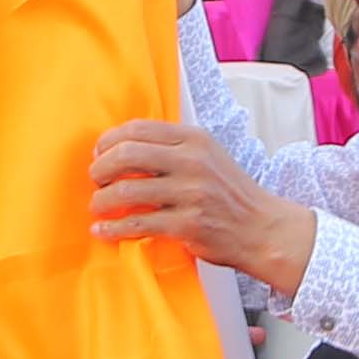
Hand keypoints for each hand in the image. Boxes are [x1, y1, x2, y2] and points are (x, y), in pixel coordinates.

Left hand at [87, 121, 313, 290]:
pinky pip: (137, 224)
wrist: (262, 229)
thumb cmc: (229, 194)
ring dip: (102, 200)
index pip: (138, 129)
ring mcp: (190, 193)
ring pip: (126, 190)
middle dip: (100, 168)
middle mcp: (192, 162)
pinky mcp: (187, 224)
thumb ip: (172, 147)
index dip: (109, 140)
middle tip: (96, 180)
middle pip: (126, 155)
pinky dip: (113, 228)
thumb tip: (122, 147)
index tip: (99, 154)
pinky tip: (103, 230)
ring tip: (98, 206)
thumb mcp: (208, 156)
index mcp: (194, 139)